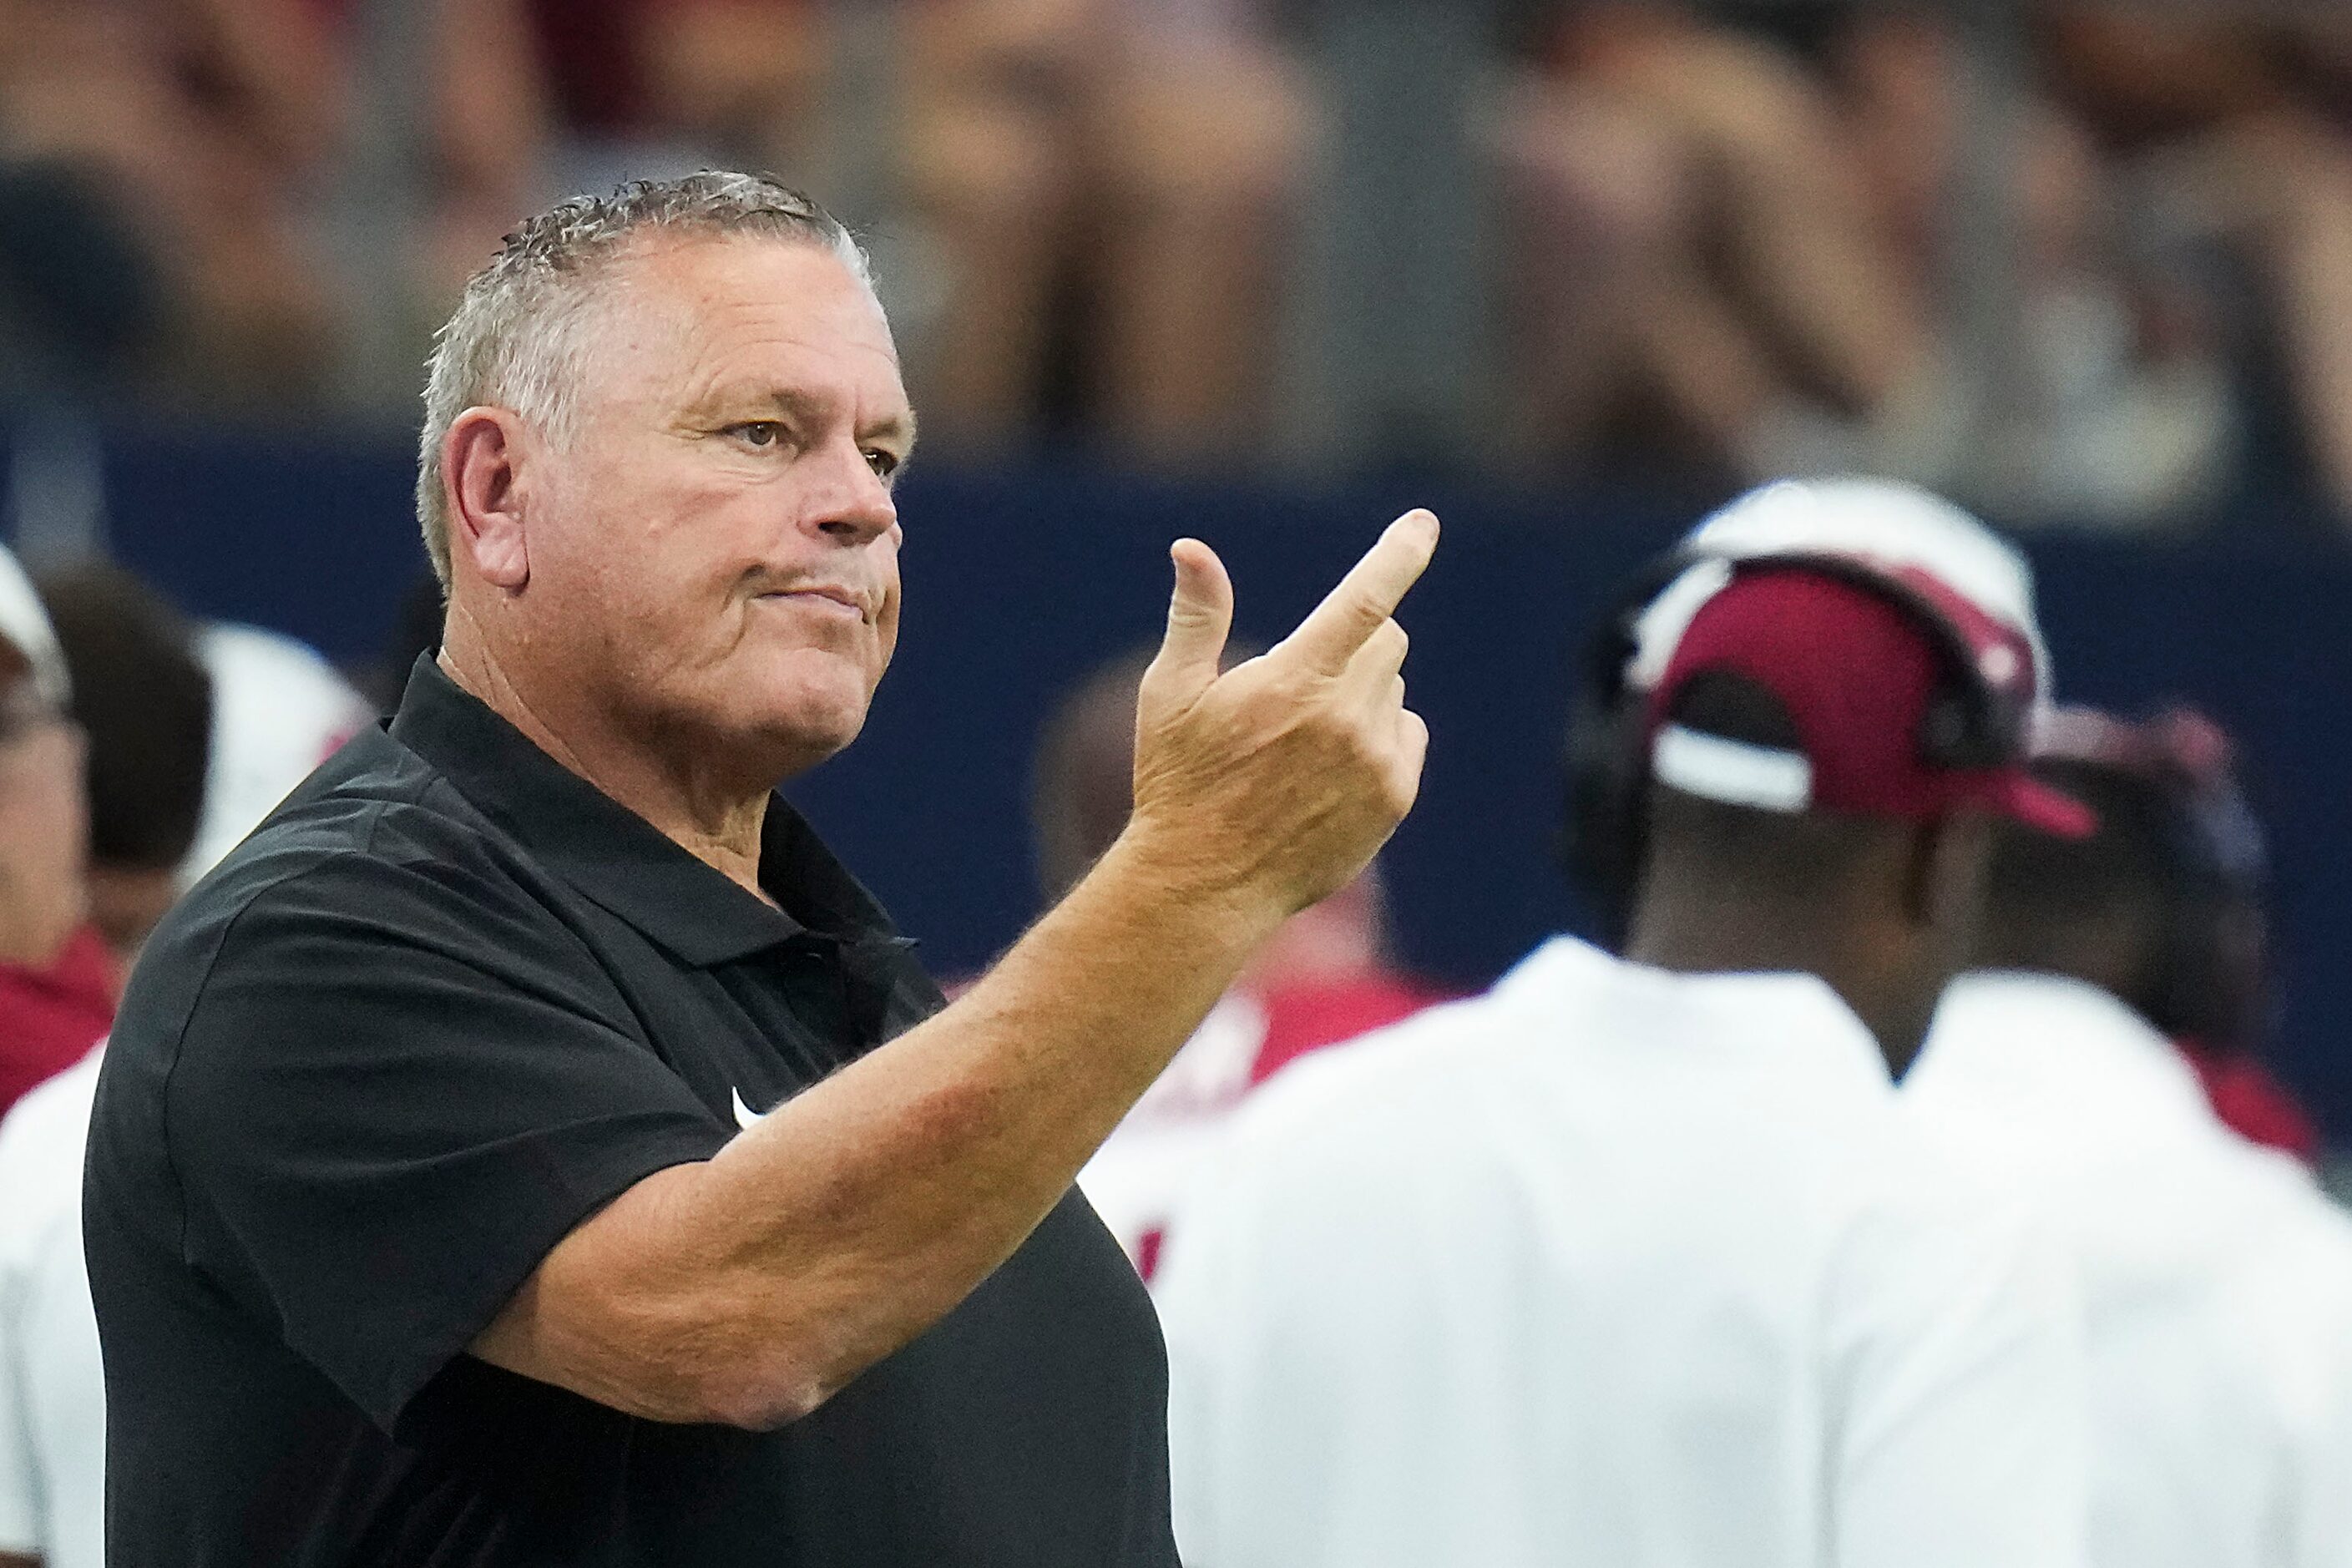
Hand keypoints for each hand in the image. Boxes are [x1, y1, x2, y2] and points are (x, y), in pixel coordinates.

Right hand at [1124, 509, 1436, 928]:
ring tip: (1303, 736)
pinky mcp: (1394, 798)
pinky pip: (1407, 735)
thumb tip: (1192, 549)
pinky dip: (1379, 735)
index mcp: (1294, 680)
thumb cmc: (1180, 781)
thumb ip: (1196, 616)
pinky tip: (1329, 766)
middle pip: (1386, 638)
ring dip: (1360, 691)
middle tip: (1301, 676)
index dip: (1398, 554)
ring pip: (1393, 688)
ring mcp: (1376, 761)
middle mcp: (1345, 718)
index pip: (1366, 599)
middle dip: (1353, 639)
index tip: (1423, 524)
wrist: (1206, 883)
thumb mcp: (1172, 693)